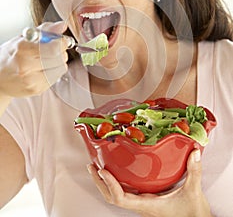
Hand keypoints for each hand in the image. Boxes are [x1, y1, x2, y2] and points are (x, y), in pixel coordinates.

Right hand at [0, 21, 68, 99]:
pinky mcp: (36, 89)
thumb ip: (45, 30)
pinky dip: (54, 71)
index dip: (61, 43)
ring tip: (47, 59)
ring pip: (61, 68)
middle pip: (60, 58)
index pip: (54, 48)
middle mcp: (26, 67)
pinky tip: (43, 69)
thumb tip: (63, 25)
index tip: (60, 40)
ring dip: (58, 62)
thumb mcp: (24, 38)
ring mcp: (31, 81)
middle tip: (53, 49)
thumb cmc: (11, 56)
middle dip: (61, 51)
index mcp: (22, 50)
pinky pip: (56, 77)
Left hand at [87, 149, 212, 216]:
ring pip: (117, 195)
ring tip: (98, 167)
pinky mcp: (146, 200)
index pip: (121, 198)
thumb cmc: (193, 214)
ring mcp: (142, 203)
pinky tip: (117, 172)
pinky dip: (117, 182)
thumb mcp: (193, 192)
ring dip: (105, 182)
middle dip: (100, 182)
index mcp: (148, 204)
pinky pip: (126, 192)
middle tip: (92, 166)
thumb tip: (194, 152)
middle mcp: (141, 205)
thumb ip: (193, 171)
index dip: (109, 184)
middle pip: (112, 197)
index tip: (102, 170)